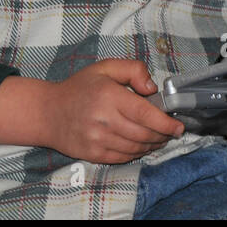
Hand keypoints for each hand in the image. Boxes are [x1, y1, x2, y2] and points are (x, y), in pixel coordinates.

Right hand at [45, 59, 183, 162]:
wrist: (47, 112)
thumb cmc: (80, 88)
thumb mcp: (105, 68)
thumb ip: (133, 70)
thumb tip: (152, 88)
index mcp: (109, 97)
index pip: (145, 114)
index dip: (166, 123)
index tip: (179, 126)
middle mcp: (103, 120)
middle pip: (144, 134)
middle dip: (163, 135)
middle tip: (172, 131)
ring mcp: (97, 140)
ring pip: (135, 147)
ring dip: (153, 145)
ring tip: (160, 138)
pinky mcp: (92, 154)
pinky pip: (122, 158)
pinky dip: (137, 153)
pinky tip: (143, 146)